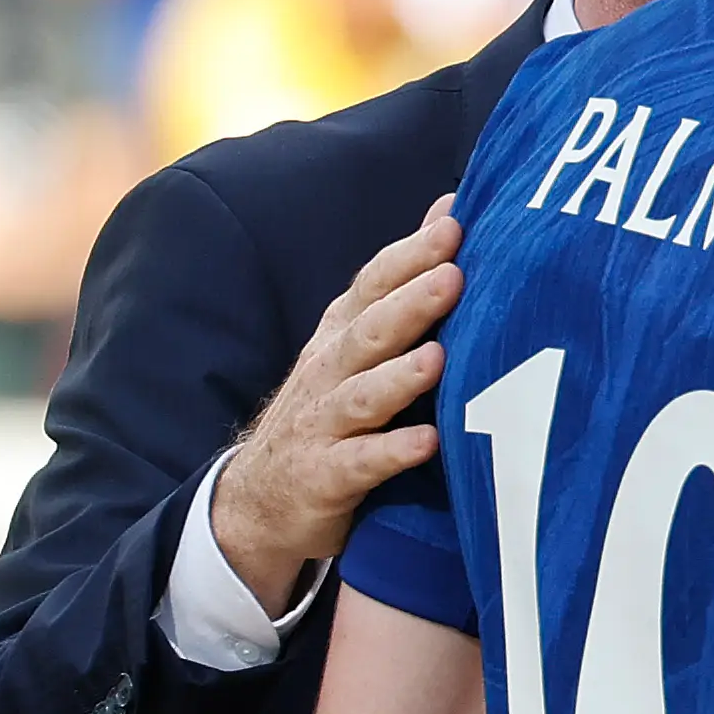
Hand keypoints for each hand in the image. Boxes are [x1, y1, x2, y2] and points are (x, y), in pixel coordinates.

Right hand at [215, 196, 464, 614]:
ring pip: (362, 395)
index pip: (373, 286)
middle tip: (453, 275)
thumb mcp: (360, 344)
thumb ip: (403, 285)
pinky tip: (427, 443)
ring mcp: (322, 424)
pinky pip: (359, 463)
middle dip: (410, 302)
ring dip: (399, 376)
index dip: (409, 255)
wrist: (260, 501)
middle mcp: (329, 372)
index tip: (454, 225)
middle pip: (369, 332)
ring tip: (438, 359)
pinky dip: (391, 452)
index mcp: (342, 336)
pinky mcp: (324, 477)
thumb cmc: (333, 410)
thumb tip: (451, 212)